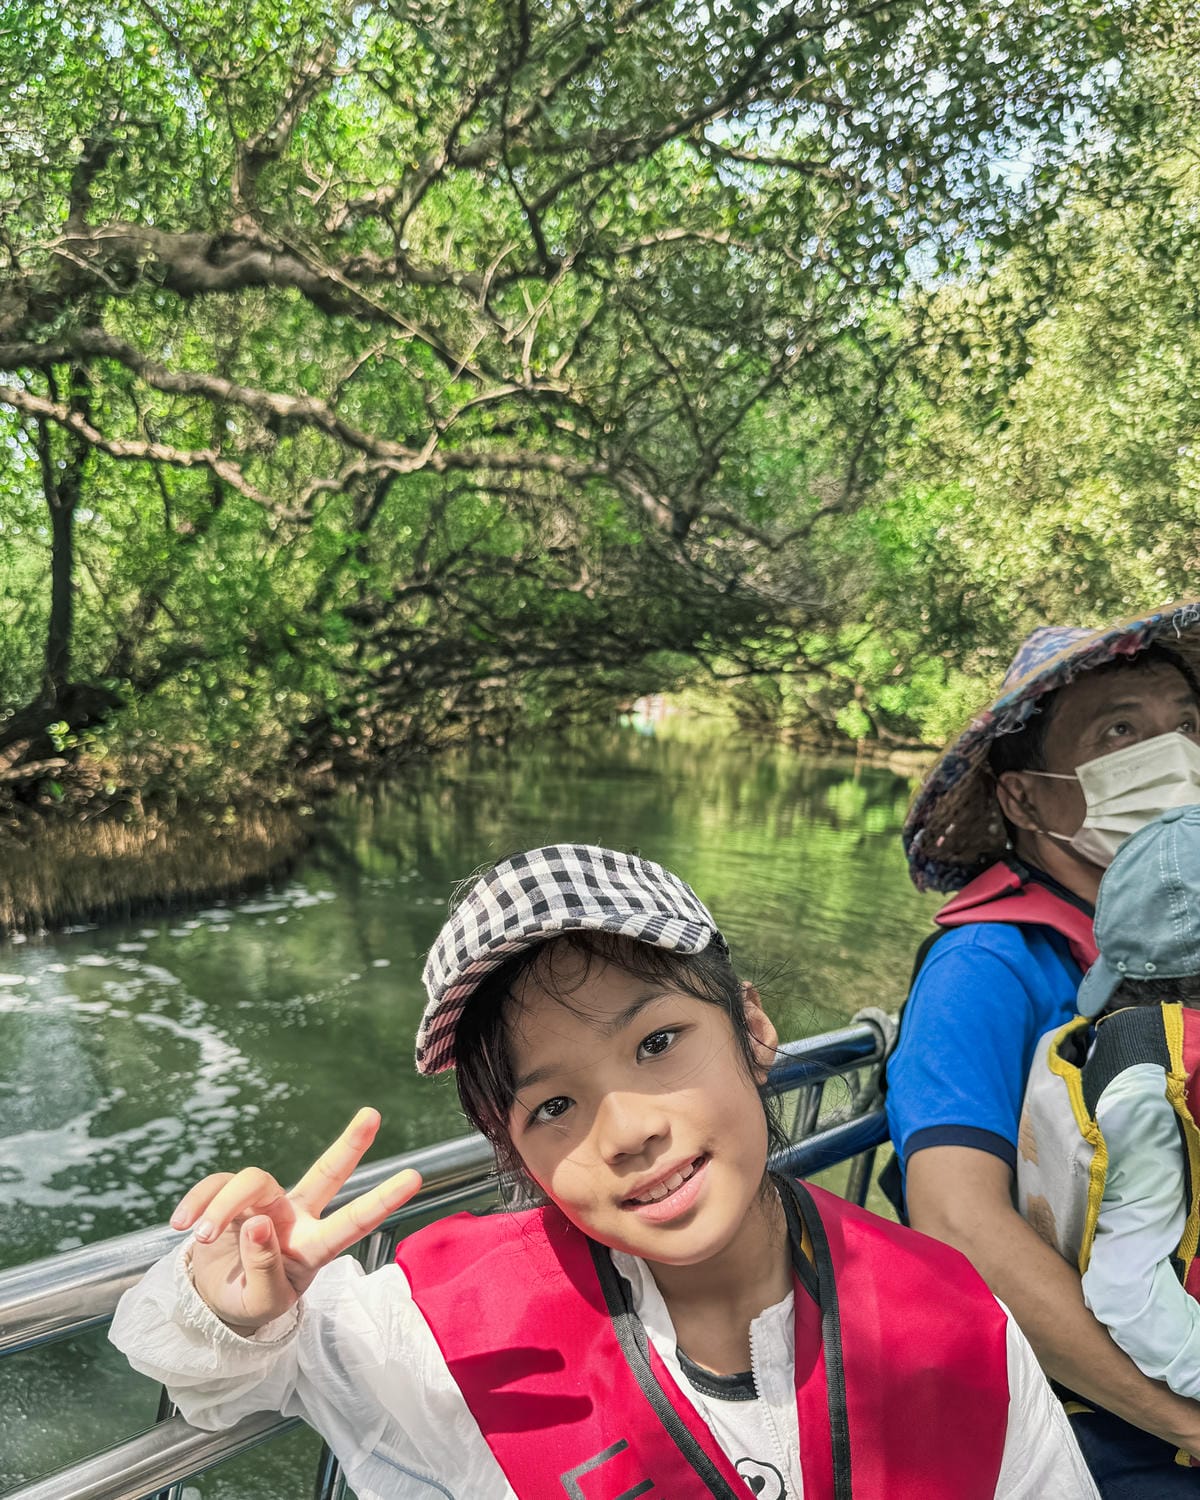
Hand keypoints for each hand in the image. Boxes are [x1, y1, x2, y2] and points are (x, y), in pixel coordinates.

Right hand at [170, 1107, 420, 1332]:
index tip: (415, 1177)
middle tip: (373, 1114)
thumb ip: (263, 1268)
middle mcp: (296, 1217)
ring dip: (221, 1207)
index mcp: (313, 1248)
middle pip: (326, 1174)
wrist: (212, 1302)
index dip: (382, 1201)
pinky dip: (197, 1202)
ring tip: (199, 1237)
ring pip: (252, 1182)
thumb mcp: (260, 1302)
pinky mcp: (231, 1196)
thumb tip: (259, 1223)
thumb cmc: (250, 1304)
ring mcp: (265, 1202)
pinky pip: (216, 1185)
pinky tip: (181, 1224)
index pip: (352, 1223)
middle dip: (350, 1145)